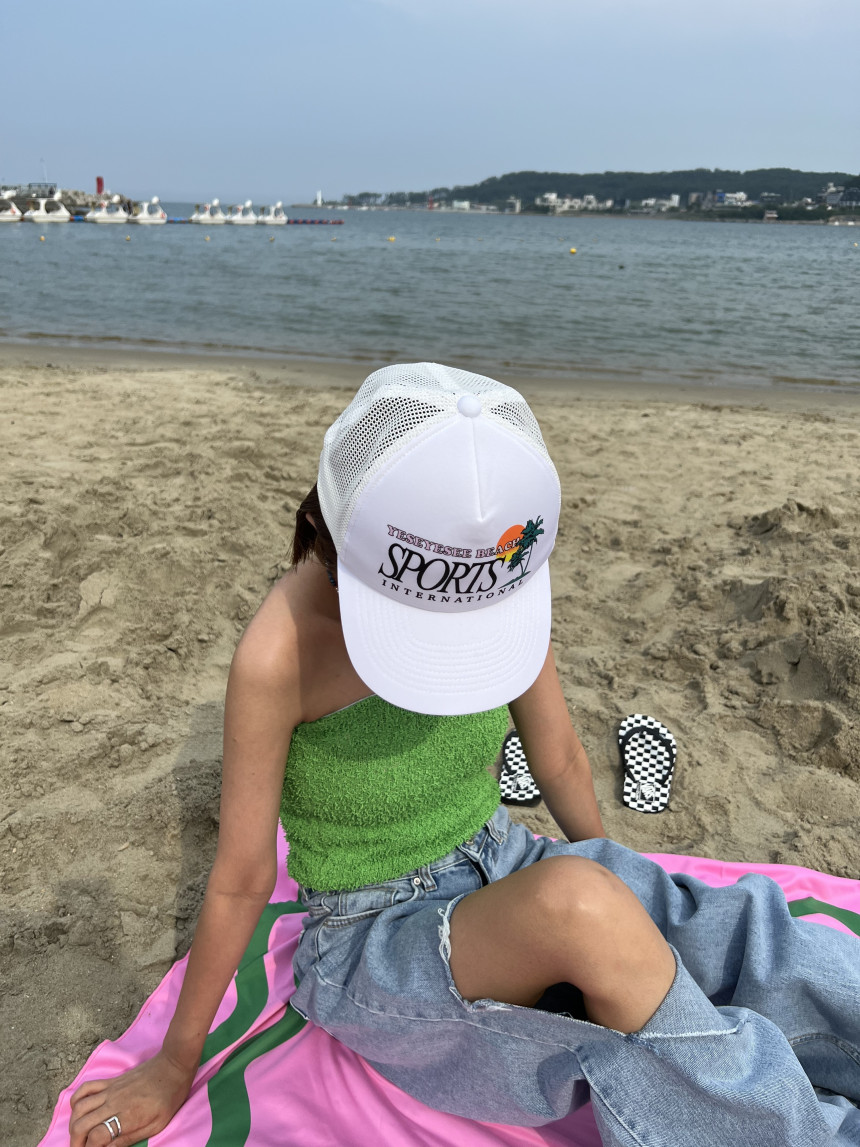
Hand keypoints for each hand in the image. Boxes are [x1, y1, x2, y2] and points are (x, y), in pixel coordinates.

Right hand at [69, 1050, 195, 1146]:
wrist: (173, 1066)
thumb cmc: (169, 1097)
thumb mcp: (156, 1125)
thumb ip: (130, 1138)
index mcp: (127, 1116)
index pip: (96, 1138)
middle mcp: (113, 1103)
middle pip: (81, 1125)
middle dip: (75, 1143)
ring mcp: (110, 1090)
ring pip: (79, 1108)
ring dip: (73, 1125)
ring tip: (77, 1136)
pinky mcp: (111, 1081)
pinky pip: (86, 1088)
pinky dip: (76, 1100)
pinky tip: (77, 1111)